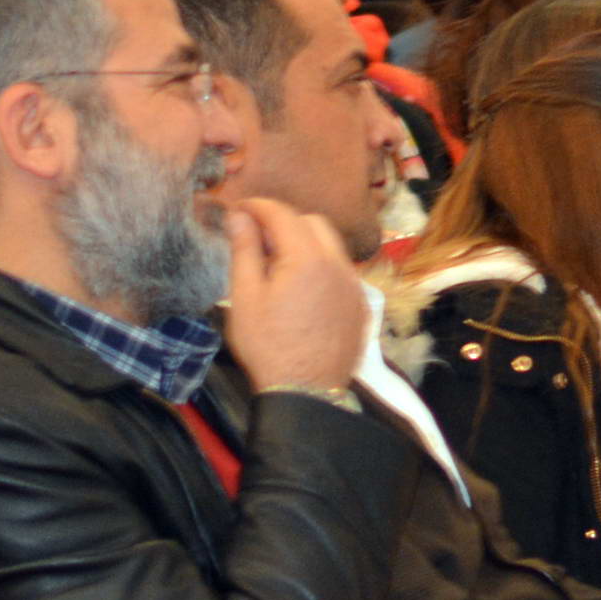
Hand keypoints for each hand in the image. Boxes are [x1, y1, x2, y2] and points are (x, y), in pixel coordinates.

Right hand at [218, 195, 366, 393]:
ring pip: (332, 246)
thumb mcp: (245, 297)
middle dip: (285, 221)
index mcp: (307, 258)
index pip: (283, 214)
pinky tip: (303, 287)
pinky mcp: (361, 305)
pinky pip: (342, 271)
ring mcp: (354, 285)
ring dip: (306, 243)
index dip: (258, 207)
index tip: (239, 210)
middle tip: (258, 238)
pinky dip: (323, 266)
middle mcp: (338, 264)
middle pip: (313, 222)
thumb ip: (245, 250)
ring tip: (279, 264)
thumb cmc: (268, 347)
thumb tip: (239, 217)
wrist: (306, 393)